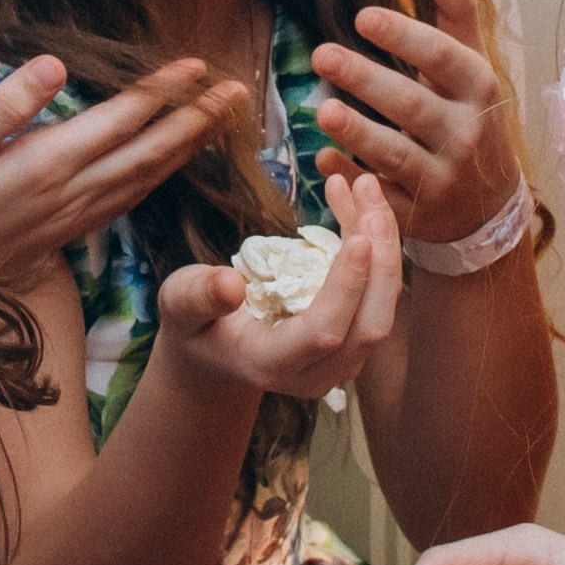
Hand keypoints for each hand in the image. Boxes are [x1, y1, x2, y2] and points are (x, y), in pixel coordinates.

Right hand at [0, 58, 244, 285]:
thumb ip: (3, 108)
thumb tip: (54, 65)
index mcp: (43, 166)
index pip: (119, 121)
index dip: (161, 92)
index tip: (197, 64)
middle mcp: (70, 194)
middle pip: (149, 152)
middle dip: (197, 119)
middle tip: (238, 90)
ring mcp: (72, 217)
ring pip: (146, 179)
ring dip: (188, 147)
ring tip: (221, 120)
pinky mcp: (67, 231)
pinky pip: (128, 200)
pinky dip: (160, 176)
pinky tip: (174, 163)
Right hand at [156, 174, 400, 404]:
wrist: (215, 356)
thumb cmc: (195, 325)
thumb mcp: (179, 305)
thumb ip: (199, 296)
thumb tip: (229, 283)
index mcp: (270, 364)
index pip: (322, 332)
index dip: (346, 288)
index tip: (359, 238)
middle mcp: (315, 374)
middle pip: (369, 326)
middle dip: (381, 262)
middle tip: (372, 201)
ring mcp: (340, 363)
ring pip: (382, 310)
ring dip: (385, 248)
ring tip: (368, 190)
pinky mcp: (352, 341)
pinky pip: (377, 296)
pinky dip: (378, 250)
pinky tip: (363, 205)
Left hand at [311, 0, 523, 247]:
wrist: (490, 206)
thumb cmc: (470, 118)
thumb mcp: (471, 69)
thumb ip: (456, 17)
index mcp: (478, 90)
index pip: (443, 58)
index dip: (404, 37)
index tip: (363, 16)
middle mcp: (465, 134)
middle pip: (413, 105)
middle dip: (367, 80)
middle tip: (321, 55)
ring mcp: (442, 179)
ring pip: (396, 155)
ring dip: (359, 134)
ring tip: (322, 111)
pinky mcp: (418, 215)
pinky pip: (380, 196)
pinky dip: (350, 178)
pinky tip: (323, 159)